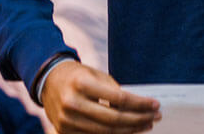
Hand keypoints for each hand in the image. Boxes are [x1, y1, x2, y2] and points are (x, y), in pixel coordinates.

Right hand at [43, 60, 159, 133]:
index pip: (119, 99)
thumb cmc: (77, 76)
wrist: (48, 81)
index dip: (140, 104)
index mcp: (82, 84)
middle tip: (155, 117)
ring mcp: (66, 120)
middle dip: (139, 119)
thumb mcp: (96, 74)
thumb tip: (139, 107)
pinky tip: (127, 131)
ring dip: (130, 130)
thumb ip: (114, 91)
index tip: (155, 105)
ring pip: (106, 132)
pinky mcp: (64, 132)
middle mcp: (72, 103)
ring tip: (145, 125)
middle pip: (114, 119)